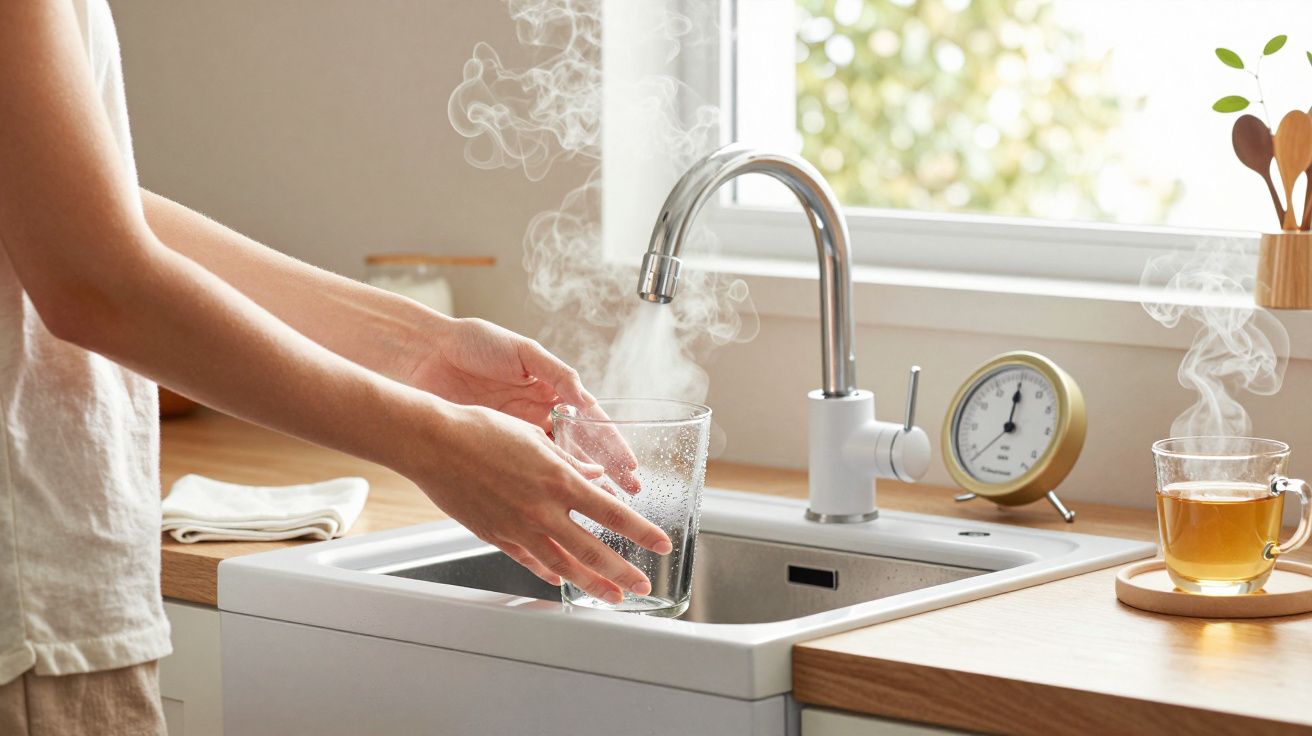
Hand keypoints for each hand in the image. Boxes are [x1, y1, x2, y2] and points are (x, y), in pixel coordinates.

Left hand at [407, 317, 639, 491]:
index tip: (630, 464)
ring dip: (579, 486)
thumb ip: (557, 373)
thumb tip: (585, 398)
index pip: (591, 421)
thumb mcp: (523, 352)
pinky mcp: (495, 446)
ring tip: (601, 507)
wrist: (428, 354)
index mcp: (550, 390)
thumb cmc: (475, 344)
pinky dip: (542, 488)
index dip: (611, 444)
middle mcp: (538, 414)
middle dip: (605, 471)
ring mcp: (517, 433)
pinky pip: (524, 471)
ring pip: (556, 465)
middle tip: (628, 493)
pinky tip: (558, 505)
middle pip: (580, 448)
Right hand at [418, 403, 672, 603]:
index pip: (612, 513)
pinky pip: (528, 560)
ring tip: (610, 597)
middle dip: (623, 572)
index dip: (641, 532)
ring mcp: (518, 527)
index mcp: (558, 480)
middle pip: (593, 550)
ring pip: (563, 565)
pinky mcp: (495, 536)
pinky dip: (548, 572)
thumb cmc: (480, 430)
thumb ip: (568, 462)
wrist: (434, 443)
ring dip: (591, 584)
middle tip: (642, 586)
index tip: (660, 544)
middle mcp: (542, 509)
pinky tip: (560, 579)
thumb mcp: (534, 438)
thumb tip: (594, 475)